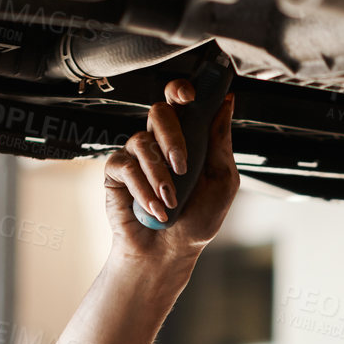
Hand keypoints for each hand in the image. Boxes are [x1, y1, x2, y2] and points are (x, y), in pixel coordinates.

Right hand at [104, 79, 237, 263]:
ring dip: (160, 174)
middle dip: (172, 137)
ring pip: (142, 141)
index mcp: (187, 138)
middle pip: (159, 111)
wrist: (169, 253)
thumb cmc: (197, 220)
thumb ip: (221, 142)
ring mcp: (136, 155)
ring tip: (170, 201)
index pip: (180, 102)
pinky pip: (125, 165)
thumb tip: (226, 103)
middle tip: (182, 166)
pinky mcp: (116, 172)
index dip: (182, 90)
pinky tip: (154, 209)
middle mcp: (160, 142)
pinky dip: (143, 189)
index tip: (189, 96)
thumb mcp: (221, 181)